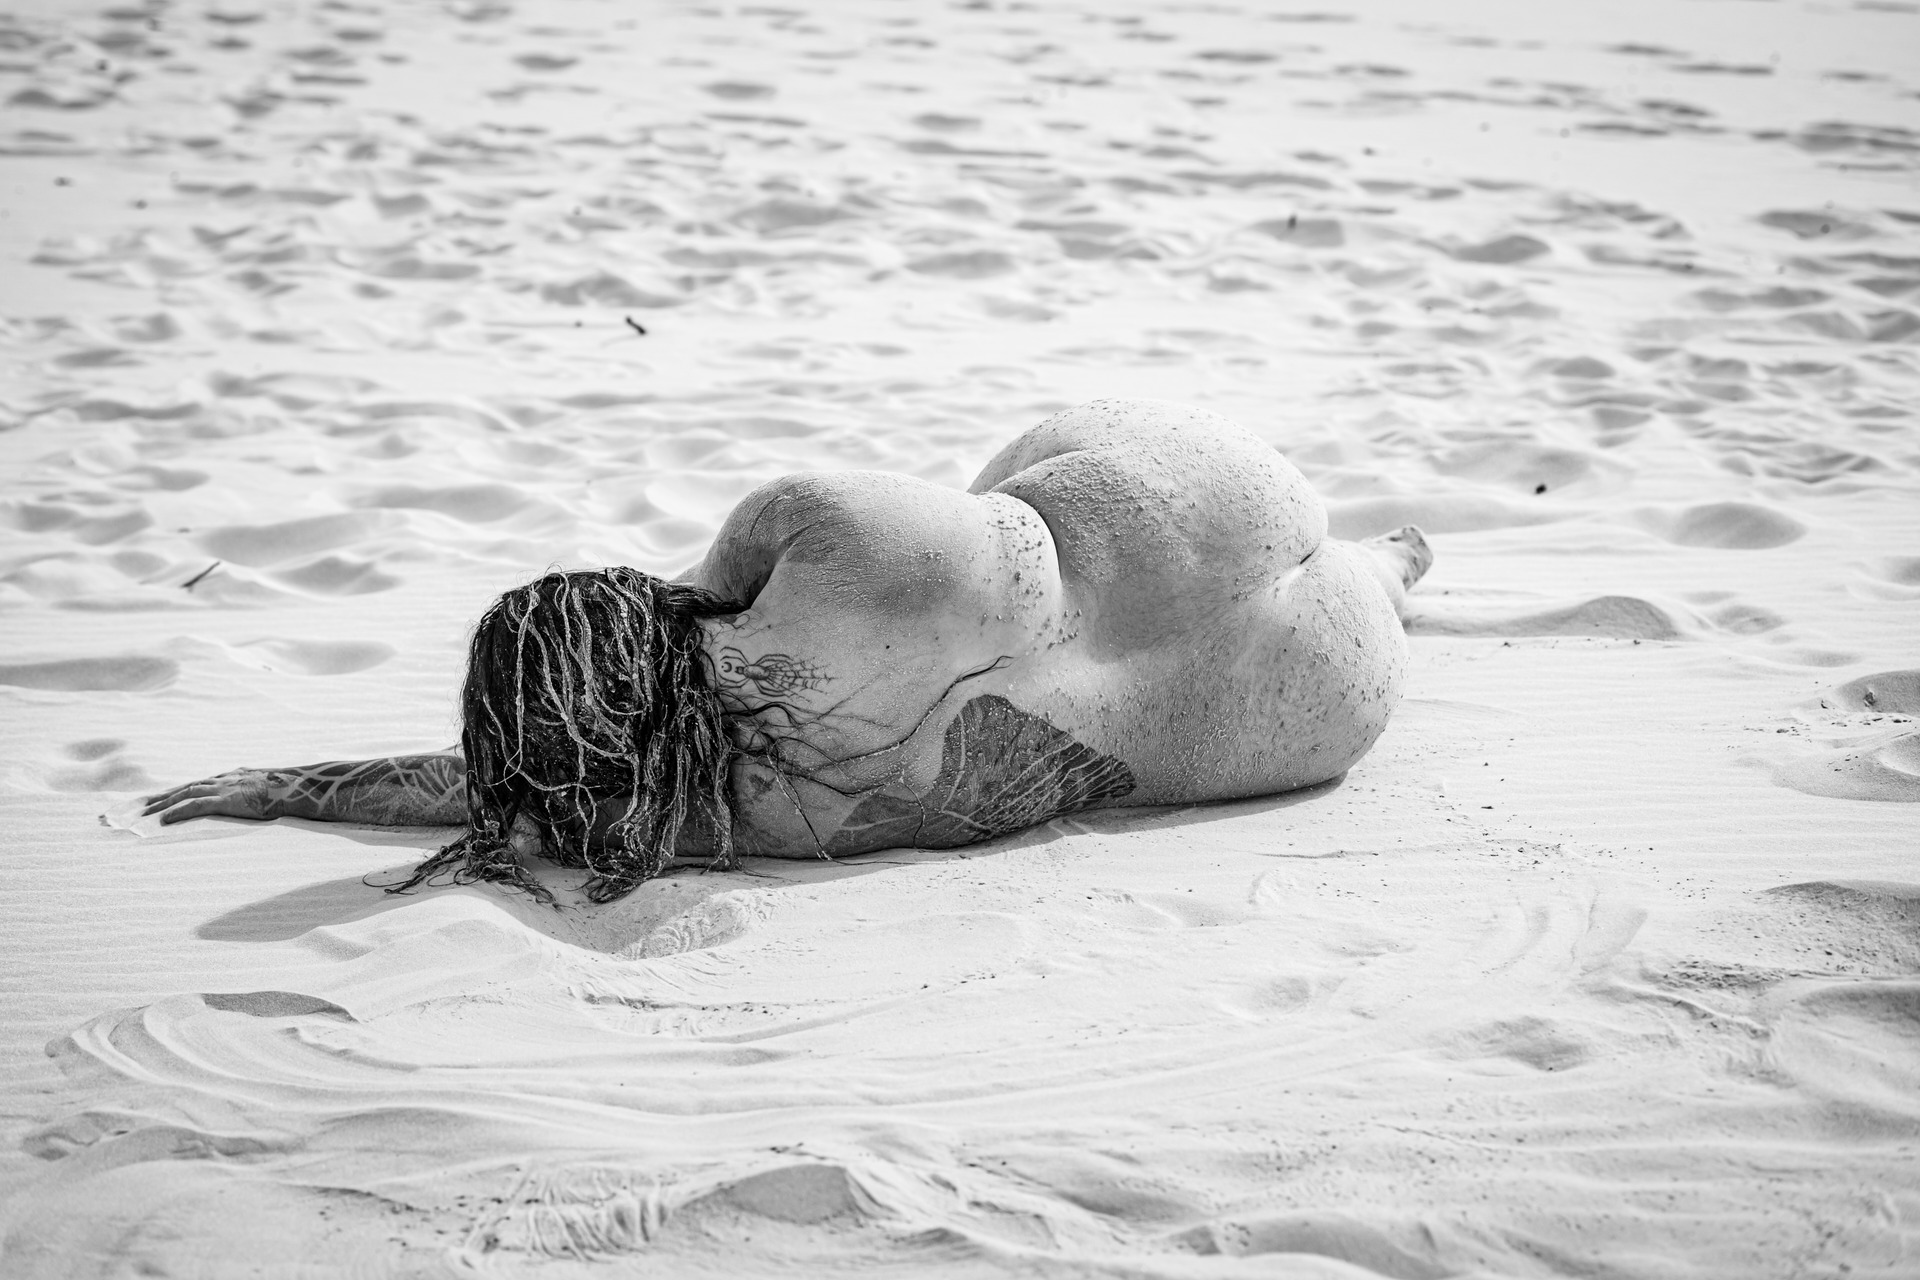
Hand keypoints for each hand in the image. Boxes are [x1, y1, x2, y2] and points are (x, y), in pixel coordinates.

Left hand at [141, 768, 285, 824]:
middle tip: (140, 806)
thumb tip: (251, 800)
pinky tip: (164, 820)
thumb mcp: (268, 787)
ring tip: (144, 814)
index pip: (198, 784)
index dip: (177, 791)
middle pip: (186, 787)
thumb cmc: (289, 790)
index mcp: (233, 777)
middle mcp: (224, 779)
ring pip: (185, 794)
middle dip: (162, 797)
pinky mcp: (228, 800)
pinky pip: (197, 805)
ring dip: (163, 804)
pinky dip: (179, 811)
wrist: (299, 786)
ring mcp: (225, 788)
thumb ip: (254, 791)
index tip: (160, 798)